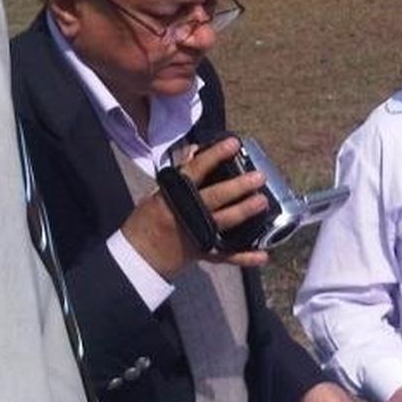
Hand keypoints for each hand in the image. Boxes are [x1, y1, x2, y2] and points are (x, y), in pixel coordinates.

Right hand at [121, 136, 269, 276]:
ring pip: (223, 222)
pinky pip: (226, 256)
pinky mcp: (202, 252)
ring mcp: (195, 235)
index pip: (195, 170)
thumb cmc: (147, 220)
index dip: (214, 156)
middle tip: (257, 177)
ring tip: (262, 202)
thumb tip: (195, 150)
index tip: (233, 143)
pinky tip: (263, 255)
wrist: (138, 257)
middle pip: (214, 197)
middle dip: (237, 186)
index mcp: (173, 196)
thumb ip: (180, 172)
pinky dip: (244, 257)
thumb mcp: (157, 193)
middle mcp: (186, 214)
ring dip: (243, 211)